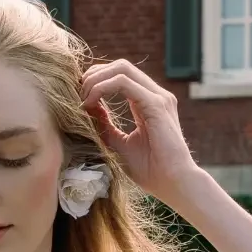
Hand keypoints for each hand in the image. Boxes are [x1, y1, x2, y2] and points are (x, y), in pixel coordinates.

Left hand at [79, 58, 199, 207]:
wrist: (174, 184)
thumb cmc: (151, 171)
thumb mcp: (120, 145)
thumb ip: (106, 126)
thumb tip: (88, 108)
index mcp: (149, 102)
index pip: (121, 76)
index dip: (98, 80)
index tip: (80, 98)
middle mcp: (156, 95)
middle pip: (120, 66)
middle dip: (94, 75)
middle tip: (77, 94)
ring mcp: (158, 97)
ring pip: (121, 69)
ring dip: (96, 79)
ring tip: (82, 99)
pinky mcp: (156, 104)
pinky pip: (124, 83)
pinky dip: (103, 88)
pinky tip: (90, 102)